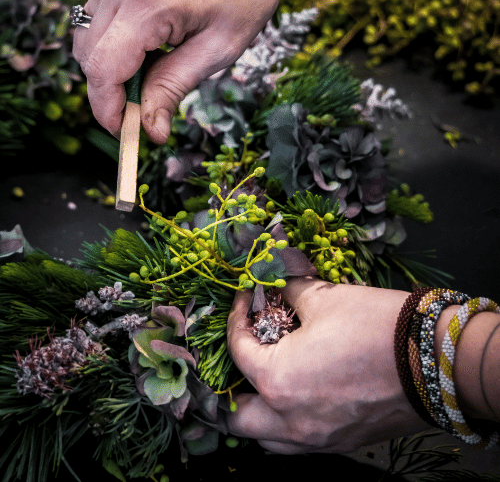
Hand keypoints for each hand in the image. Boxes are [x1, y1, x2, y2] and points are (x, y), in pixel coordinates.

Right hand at [72, 0, 292, 142]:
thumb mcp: (219, 48)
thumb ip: (174, 88)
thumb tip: (150, 131)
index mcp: (146, 4)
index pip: (102, 69)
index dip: (107, 109)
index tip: (125, 132)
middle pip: (86, 56)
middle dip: (107, 92)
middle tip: (144, 111)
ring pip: (87, 37)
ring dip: (109, 67)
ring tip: (153, 76)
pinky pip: (99, 17)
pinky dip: (113, 43)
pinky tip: (150, 48)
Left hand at [226, 277, 429, 453]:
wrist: (437, 360)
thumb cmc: (375, 326)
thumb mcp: (324, 298)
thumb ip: (289, 290)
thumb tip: (274, 278)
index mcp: (279, 382)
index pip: (238, 352)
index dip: (237, 317)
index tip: (247, 298)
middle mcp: (291, 422)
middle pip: (238, 418)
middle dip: (233, 383)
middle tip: (246, 351)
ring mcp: (319, 439)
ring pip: (267, 440)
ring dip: (259, 411)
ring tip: (269, 377)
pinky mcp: (343, 444)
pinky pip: (300, 442)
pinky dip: (289, 421)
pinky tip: (302, 390)